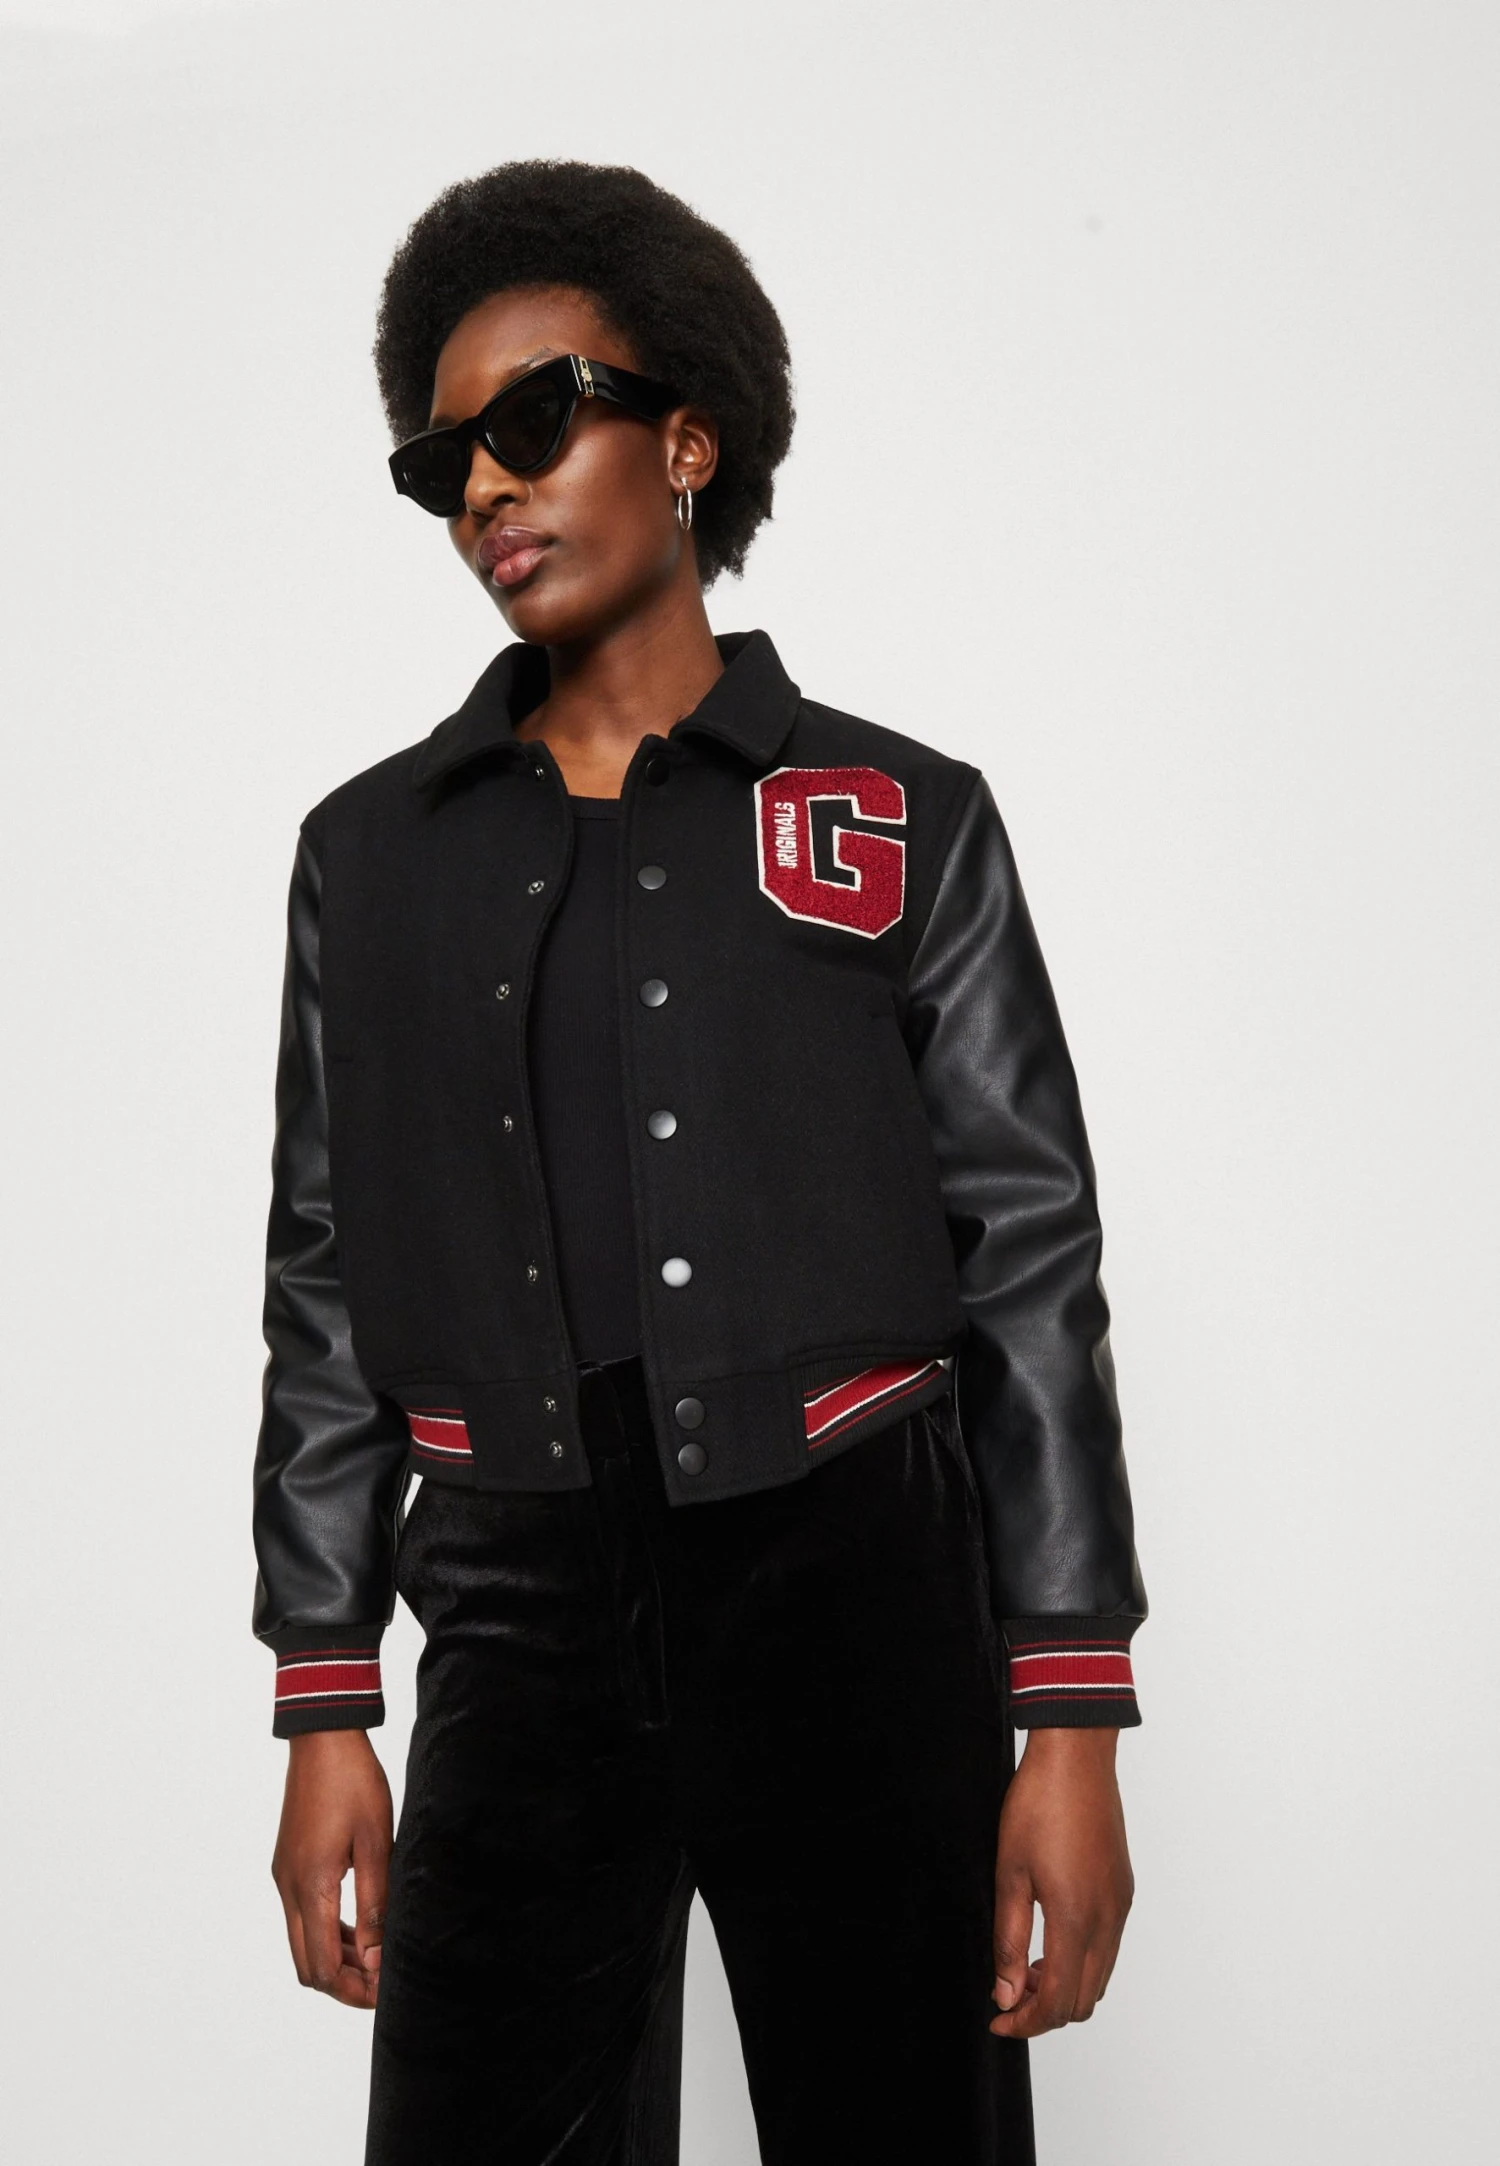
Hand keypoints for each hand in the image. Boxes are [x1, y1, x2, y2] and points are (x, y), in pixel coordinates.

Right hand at [271, 1729, 392, 2008]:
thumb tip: (378, 1958)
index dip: (353, 1989)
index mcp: (311, 1886)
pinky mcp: (287, 1865)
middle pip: (306, 1964)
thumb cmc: (355, 1783)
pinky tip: (358, 1926)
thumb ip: (376, 1904)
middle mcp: (289, 1888)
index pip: (322, 1967)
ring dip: (335, 1958)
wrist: (323, 1738)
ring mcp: (283, 1877)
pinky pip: (301, 1916)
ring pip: (302, 1943)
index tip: (386, 1991)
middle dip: (342, 1983)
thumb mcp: (377, 1843)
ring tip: (375, 1956)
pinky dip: (327, 1932)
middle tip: (381, 1982)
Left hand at [989, 1726, 1132, 2037]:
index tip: (998, 2019)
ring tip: (1027, 1966)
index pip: (1059, 2002)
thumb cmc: (1038, 1804)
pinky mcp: (1124, 1889)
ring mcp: (1120, 1904)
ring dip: (1065, 1986)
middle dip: (1046, 2011)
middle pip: (1085, 2000)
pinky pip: (1109, 1947)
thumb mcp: (1009, 1873)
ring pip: (1100, 1976)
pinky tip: (1052, 1937)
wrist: (1076, 1755)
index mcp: (1076, 1918)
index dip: (1026, 2023)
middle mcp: (1107, 1918)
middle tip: (1009, 1995)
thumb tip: (1007, 1993)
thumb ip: (1009, 1940)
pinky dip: (1082, 1961)